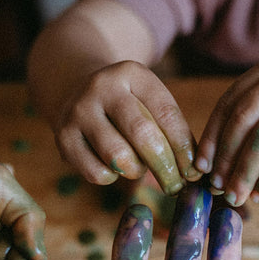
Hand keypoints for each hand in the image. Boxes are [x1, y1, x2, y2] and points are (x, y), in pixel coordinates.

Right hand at [54, 61, 200, 194]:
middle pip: (142, 134)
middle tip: (175, 186)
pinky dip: (111, 177)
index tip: (194, 172)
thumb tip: (193, 173)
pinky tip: (114, 168)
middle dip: (164, 166)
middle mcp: (102, 87)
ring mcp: (80, 111)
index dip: (183, 148)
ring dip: (136, 171)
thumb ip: (171, 130)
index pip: (166, 114)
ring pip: (117, 156)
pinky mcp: (63, 137)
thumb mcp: (149, 102)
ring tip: (139, 169)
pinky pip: (96, 172)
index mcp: (132, 73)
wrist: (75, 90)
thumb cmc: (127, 106)